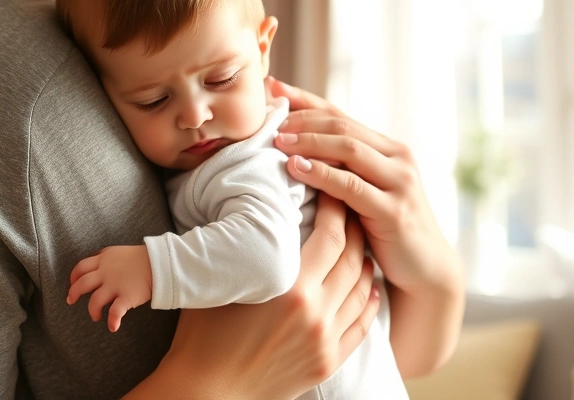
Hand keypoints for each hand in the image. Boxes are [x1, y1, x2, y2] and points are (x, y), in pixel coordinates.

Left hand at [68, 245, 151, 331]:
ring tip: (96, 317)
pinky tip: (113, 327)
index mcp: (103, 259)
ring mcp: (115, 285)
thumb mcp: (119, 252)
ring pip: (94, 301)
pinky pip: (115, 312)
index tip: (73, 284)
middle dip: (74, 293)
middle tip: (71, 301)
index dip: (73, 277)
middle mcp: (105, 272)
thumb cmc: (142, 258)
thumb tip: (98, 266)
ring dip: (92, 311)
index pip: (81, 267)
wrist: (160, 262)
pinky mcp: (126, 297)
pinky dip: (112, 321)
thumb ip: (107, 259)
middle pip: (82, 284)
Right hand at [125, 195, 379, 399]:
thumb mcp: (223, 283)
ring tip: (361, 243)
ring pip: (362, 290)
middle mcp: (316, 313)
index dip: (336, 211)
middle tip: (351, 210)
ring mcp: (326, 340)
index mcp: (290, 288)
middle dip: (355, 230)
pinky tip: (369, 287)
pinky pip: (362, 325)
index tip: (333, 193)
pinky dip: (370, 302)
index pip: (331, 237)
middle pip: (353, 260)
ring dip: (365, 263)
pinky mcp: (328, 361)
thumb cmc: (203, 333)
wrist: (208, 390)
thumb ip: (246, 251)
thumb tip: (253, 216)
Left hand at [268, 77, 464, 376]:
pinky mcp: (394, 210)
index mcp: (387, 148)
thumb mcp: (362, 192)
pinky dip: (321, 174)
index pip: (340, 113)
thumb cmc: (384, 230)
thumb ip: (338, 169)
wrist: (425, 271)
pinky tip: (296, 169)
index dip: (305, 99)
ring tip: (278, 141)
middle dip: (303, 119)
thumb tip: (289, 148)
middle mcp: (398, 157)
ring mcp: (400, 181)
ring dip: (309, 142)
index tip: (273, 88)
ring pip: (349, 148)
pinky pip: (352, 185)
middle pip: (343, 125)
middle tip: (269, 120)